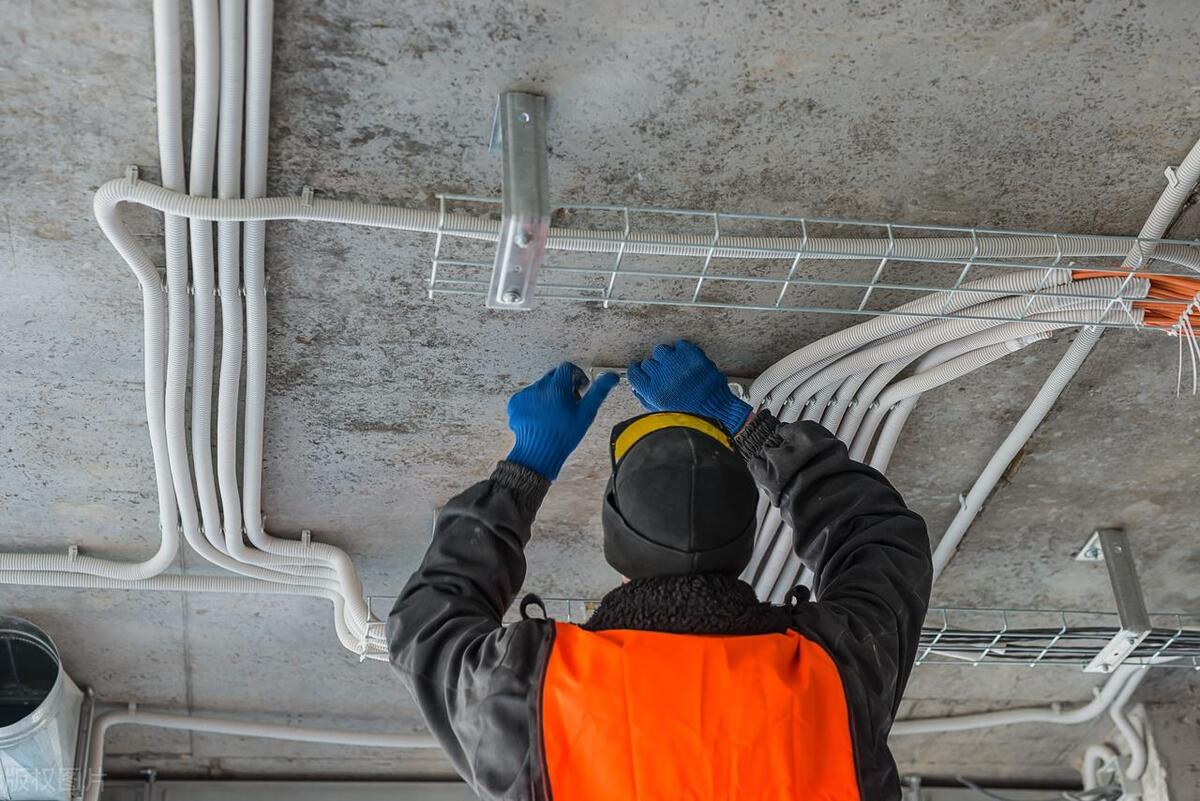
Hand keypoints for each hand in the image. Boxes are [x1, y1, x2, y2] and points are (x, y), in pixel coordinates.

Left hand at [506, 363, 619, 479]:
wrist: (537, 453)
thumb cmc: (562, 436)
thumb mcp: (586, 414)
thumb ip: (598, 392)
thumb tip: (611, 377)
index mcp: (557, 387)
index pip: (568, 368)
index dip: (577, 376)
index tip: (580, 387)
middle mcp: (539, 387)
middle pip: (554, 376)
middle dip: (564, 385)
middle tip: (570, 402)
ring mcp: (525, 395)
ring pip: (541, 386)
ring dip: (549, 394)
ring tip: (555, 413)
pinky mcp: (515, 403)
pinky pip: (528, 395)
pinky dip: (535, 402)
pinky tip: (542, 416)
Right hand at [627, 340, 750, 433]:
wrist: (716, 410)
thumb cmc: (691, 414)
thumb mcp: (662, 412)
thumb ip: (647, 399)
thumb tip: (637, 387)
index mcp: (652, 392)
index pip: (634, 373)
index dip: (637, 371)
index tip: (640, 369)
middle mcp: (662, 376)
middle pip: (648, 362)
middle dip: (655, 368)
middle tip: (665, 373)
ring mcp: (677, 363)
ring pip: (661, 350)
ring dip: (667, 357)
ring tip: (676, 366)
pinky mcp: (691, 355)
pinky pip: (680, 345)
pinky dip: (683, 351)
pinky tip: (687, 361)